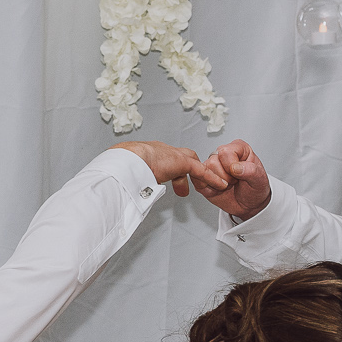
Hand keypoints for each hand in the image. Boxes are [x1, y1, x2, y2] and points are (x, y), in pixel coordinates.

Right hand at [112, 140, 226, 196]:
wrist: (127, 161)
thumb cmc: (121, 167)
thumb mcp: (128, 174)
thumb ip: (135, 180)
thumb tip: (132, 190)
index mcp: (147, 152)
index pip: (164, 158)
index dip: (170, 169)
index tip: (169, 178)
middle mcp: (161, 150)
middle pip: (181, 157)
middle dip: (186, 171)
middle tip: (185, 187)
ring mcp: (172, 155)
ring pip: (193, 162)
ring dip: (199, 175)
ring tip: (206, 188)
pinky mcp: (182, 162)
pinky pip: (201, 171)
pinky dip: (211, 178)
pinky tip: (220, 185)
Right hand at [197, 139, 272, 218]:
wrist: (250, 205)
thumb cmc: (255, 188)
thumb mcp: (260, 179)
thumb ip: (251, 170)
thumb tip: (235, 167)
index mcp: (238, 148)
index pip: (226, 151)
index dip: (231, 165)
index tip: (239, 174)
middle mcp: (223, 154)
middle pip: (213, 161)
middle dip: (226, 177)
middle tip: (235, 181)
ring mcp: (212, 165)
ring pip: (204, 171)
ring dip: (218, 183)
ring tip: (228, 185)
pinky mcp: (204, 177)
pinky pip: (198, 180)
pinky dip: (209, 189)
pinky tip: (219, 189)